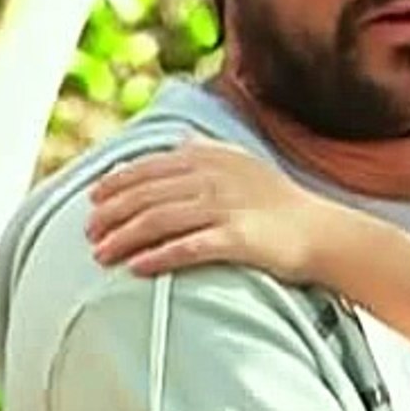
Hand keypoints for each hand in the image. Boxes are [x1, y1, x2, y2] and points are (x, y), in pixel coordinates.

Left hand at [86, 137, 335, 282]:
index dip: (116, 182)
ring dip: (124, 238)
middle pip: (147, 193)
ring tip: (101, 255)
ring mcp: (226, 207)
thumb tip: (176, 142)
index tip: (92, 199)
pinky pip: (188, 247)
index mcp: (212, 157)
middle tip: (88, 233)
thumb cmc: (277, 201)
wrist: (321, 231)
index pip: (150, 166)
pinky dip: (158, 257)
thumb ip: (207, 151)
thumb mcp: (242, 163)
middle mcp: (215, 177)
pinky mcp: (237, 238)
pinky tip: (136, 268)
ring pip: (159, 220)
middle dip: (111, 213)